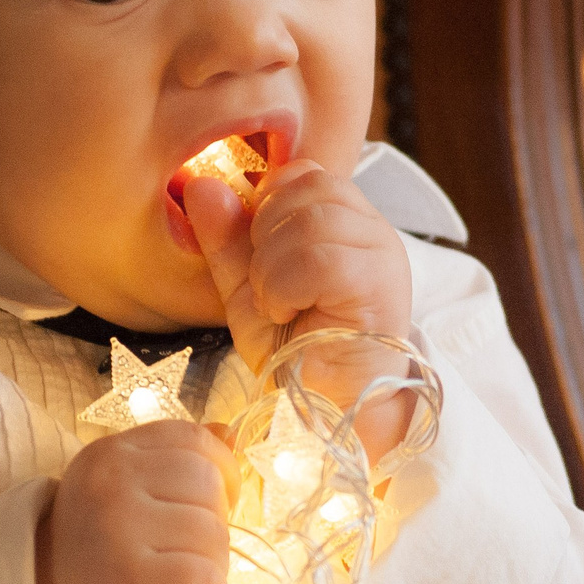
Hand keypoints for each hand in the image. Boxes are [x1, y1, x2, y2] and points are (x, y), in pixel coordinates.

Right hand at [36, 421, 235, 583]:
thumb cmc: (103, 564)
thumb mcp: (128, 498)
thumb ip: (176, 463)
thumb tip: (232, 433)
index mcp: (106, 456)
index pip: (195, 441)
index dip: (217, 476)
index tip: (192, 513)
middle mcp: (107, 486)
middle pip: (211, 489)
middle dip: (207, 531)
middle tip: (165, 562)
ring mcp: (119, 534)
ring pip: (217, 538)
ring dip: (206, 572)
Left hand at [185, 163, 415, 453]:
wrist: (323, 410)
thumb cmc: (294, 352)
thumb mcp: (246, 287)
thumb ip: (225, 238)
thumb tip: (201, 184)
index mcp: (346, 221)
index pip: (303, 173)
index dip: (267, 207)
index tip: (259, 260)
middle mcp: (373, 229)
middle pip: (308, 186)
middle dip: (266, 237)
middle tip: (268, 288)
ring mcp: (382, 254)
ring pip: (310, 219)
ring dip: (271, 268)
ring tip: (277, 305)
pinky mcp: (381, 285)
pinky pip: (318, 257)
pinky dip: (285, 286)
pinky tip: (287, 312)